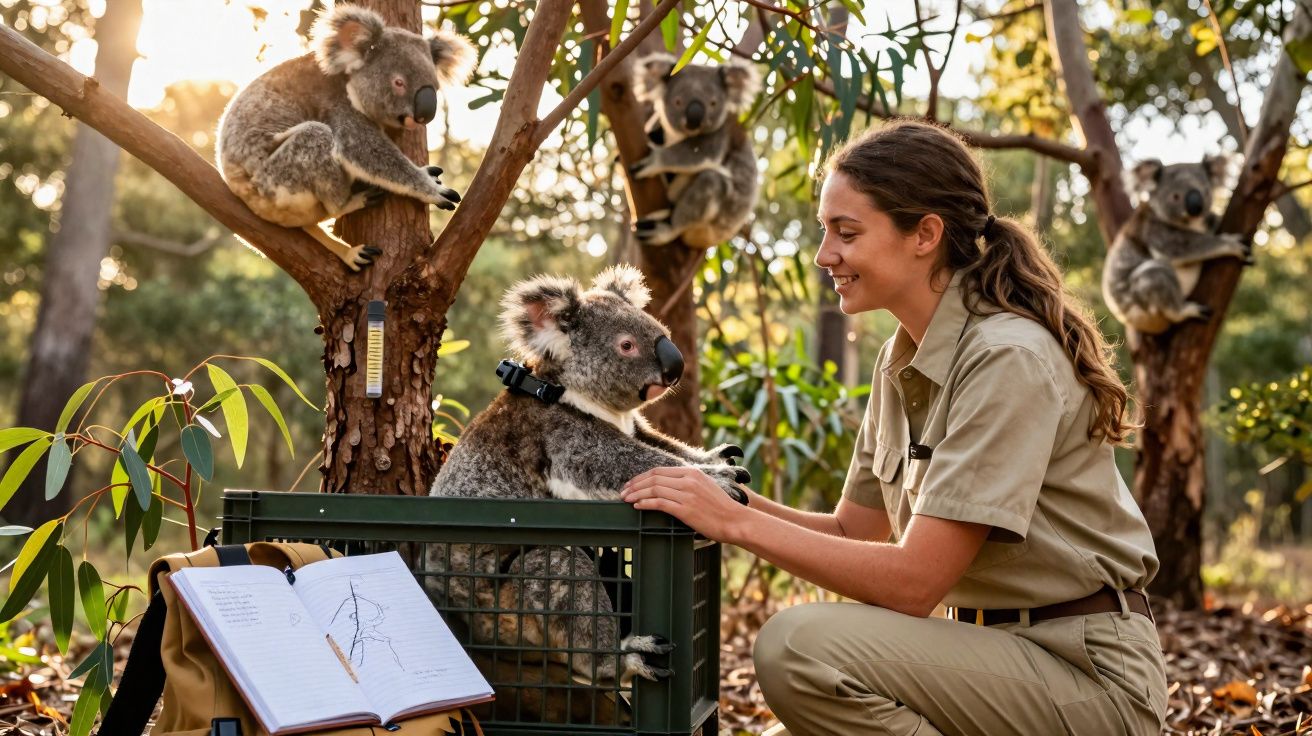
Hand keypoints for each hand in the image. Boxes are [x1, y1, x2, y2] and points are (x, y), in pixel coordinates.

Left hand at [621, 467, 748, 542]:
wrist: (735, 521)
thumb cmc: (720, 507)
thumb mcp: (705, 486)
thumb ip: (688, 482)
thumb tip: (668, 485)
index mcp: (692, 473)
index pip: (659, 471)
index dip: (642, 477)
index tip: (631, 484)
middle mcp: (688, 480)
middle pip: (654, 478)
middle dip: (635, 485)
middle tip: (623, 492)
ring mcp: (687, 494)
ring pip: (654, 489)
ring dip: (636, 494)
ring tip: (626, 499)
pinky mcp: (686, 509)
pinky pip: (660, 503)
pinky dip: (645, 503)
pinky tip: (638, 506)